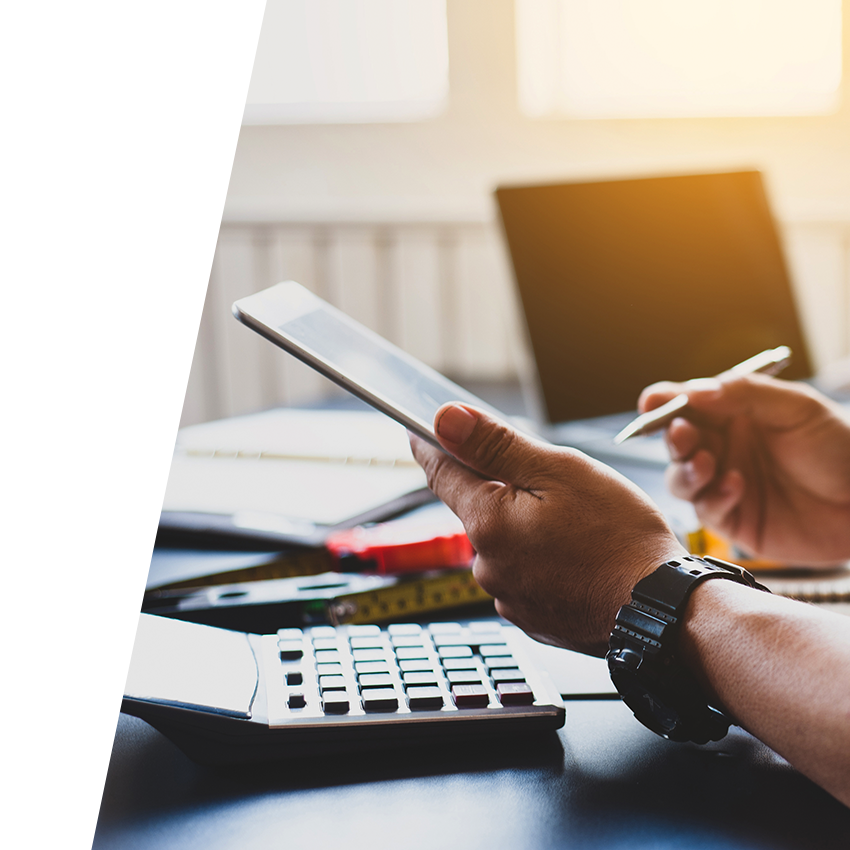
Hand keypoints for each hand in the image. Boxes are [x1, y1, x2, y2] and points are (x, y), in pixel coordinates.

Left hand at [408, 404, 684, 655]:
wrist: (661, 611)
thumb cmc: (620, 539)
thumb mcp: (559, 471)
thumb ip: (496, 445)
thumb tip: (446, 420)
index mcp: (487, 522)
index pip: (439, 471)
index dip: (431, 444)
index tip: (421, 429)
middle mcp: (486, 565)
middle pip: (477, 507)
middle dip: (503, 488)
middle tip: (551, 484)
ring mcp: (507, 596)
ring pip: (504, 542)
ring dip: (525, 526)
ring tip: (576, 527)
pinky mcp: (530, 617)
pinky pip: (523, 575)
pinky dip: (541, 560)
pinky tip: (576, 556)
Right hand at [639, 374, 849, 564]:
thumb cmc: (839, 446)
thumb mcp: (796, 407)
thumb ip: (744, 394)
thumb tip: (695, 391)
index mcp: (732, 414)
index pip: (686, 405)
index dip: (664, 402)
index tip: (651, 402)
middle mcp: (722, 448)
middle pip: (675, 442)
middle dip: (671, 437)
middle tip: (681, 433)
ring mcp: (723, 484)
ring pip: (680, 479)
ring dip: (686, 470)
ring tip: (707, 463)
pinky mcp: (733, 518)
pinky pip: (706, 510)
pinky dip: (714, 497)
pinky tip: (737, 487)